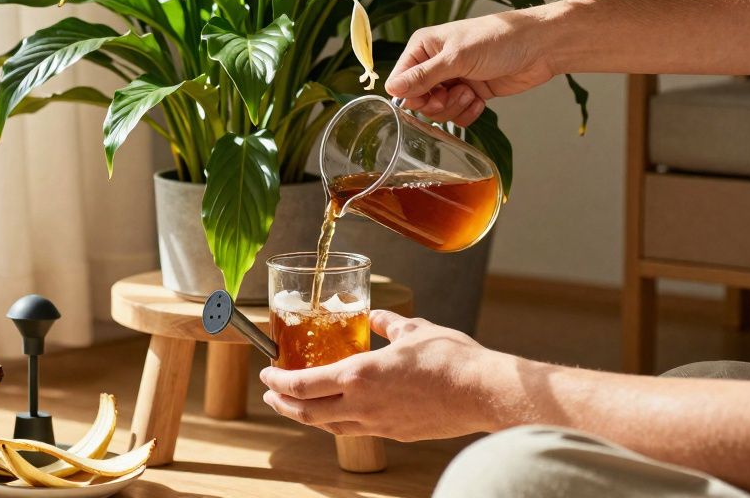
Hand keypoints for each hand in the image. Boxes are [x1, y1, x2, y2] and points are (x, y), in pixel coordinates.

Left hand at [259, 310, 507, 441]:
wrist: (482, 393)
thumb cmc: (450, 359)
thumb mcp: (414, 330)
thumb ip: (389, 324)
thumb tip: (380, 316)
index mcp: (358, 376)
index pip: (303, 384)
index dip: (279, 380)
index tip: (267, 372)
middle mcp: (362, 405)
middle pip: (308, 412)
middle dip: (283, 402)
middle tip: (270, 393)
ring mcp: (379, 424)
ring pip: (329, 425)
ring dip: (306, 416)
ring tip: (295, 406)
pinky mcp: (396, 434)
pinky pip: (355, 430)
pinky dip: (336, 422)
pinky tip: (338, 414)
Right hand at [384, 9, 558, 125]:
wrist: (540, 47)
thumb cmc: (499, 39)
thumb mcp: (457, 57)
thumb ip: (423, 76)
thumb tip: (391, 88)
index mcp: (424, 47)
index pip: (400, 79)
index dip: (412, 94)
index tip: (432, 95)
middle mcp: (435, 63)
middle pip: (418, 99)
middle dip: (437, 103)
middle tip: (456, 92)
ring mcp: (453, 79)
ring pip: (438, 110)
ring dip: (454, 107)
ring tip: (472, 92)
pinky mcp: (471, 92)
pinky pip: (457, 115)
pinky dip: (468, 112)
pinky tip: (481, 100)